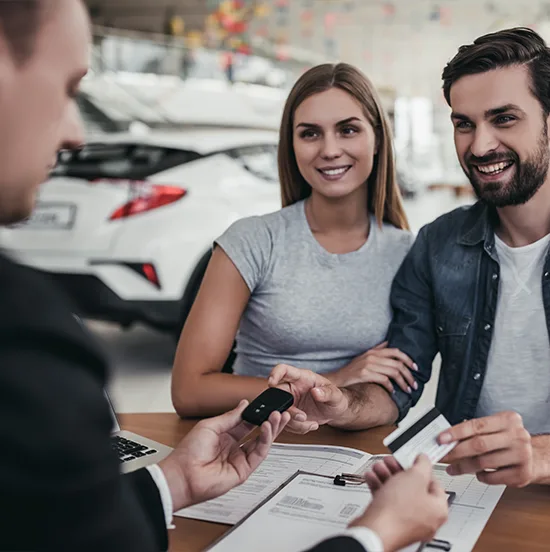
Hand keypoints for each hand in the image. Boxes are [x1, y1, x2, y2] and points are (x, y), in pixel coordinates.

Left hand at [159, 400, 289, 509]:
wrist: (182, 475)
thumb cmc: (188, 452)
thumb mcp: (211, 426)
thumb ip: (231, 417)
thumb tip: (244, 404)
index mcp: (224, 436)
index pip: (247, 423)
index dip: (258, 414)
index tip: (267, 405)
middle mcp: (233, 447)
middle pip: (257, 433)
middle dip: (270, 421)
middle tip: (280, 410)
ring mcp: (239, 459)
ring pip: (262, 443)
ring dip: (271, 429)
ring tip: (278, 416)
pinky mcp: (243, 471)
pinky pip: (259, 454)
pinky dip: (265, 440)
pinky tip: (267, 428)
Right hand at [268, 364, 348, 433]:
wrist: (335, 411)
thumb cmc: (335, 398)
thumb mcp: (335, 395)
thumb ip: (327, 393)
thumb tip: (316, 392)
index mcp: (301, 377)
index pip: (283, 369)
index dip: (275, 373)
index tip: (271, 382)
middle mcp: (292, 388)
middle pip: (276, 394)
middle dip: (287, 409)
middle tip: (302, 417)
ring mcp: (289, 401)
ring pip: (280, 412)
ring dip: (294, 422)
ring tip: (311, 423)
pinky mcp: (289, 414)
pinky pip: (285, 423)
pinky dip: (297, 428)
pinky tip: (310, 425)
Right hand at [328, 342, 417, 393]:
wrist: (336, 379)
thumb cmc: (351, 371)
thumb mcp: (364, 357)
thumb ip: (377, 350)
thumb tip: (389, 343)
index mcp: (373, 351)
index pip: (396, 351)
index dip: (408, 359)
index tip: (415, 368)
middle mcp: (372, 356)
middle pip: (398, 363)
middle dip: (409, 375)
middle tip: (413, 384)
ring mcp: (368, 364)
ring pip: (393, 372)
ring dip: (403, 382)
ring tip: (407, 389)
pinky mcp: (364, 374)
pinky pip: (384, 380)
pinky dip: (391, 387)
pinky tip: (392, 392)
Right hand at [350, 455, 447, 551]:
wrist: (375, 530)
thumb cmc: (397, 511)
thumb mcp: (414, 477)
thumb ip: (422, 465)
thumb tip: (424, 460)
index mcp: (438, 510)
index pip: (435, 483)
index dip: (422, 468)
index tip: (412, 460)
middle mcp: (425, 519)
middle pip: (414, 488)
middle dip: (399, 471)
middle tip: (392, 462)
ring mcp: (407, 523)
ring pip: (398, 494)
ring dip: (387, 477)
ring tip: (379, 467)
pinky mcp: (391, 523)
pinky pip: (387, 502)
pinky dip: (380, 488)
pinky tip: (372, 478)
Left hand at [438, 411, 532, 486]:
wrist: (535, 456)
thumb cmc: (508, 440)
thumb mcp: (495, 427)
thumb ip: (475, 431)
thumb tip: (447, 438)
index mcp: (508, 420)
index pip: (476, 425)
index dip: (456, 432)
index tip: (441, 439)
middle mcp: (517, 436)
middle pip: (479, 445)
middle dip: (456, 451)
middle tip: (443, 456)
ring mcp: (522, 455)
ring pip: (483, 462)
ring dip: (464, 467)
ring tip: (454, 468)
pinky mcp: (522, 473)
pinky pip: (493, 477)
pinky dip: (481, 476)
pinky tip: (478, 473)